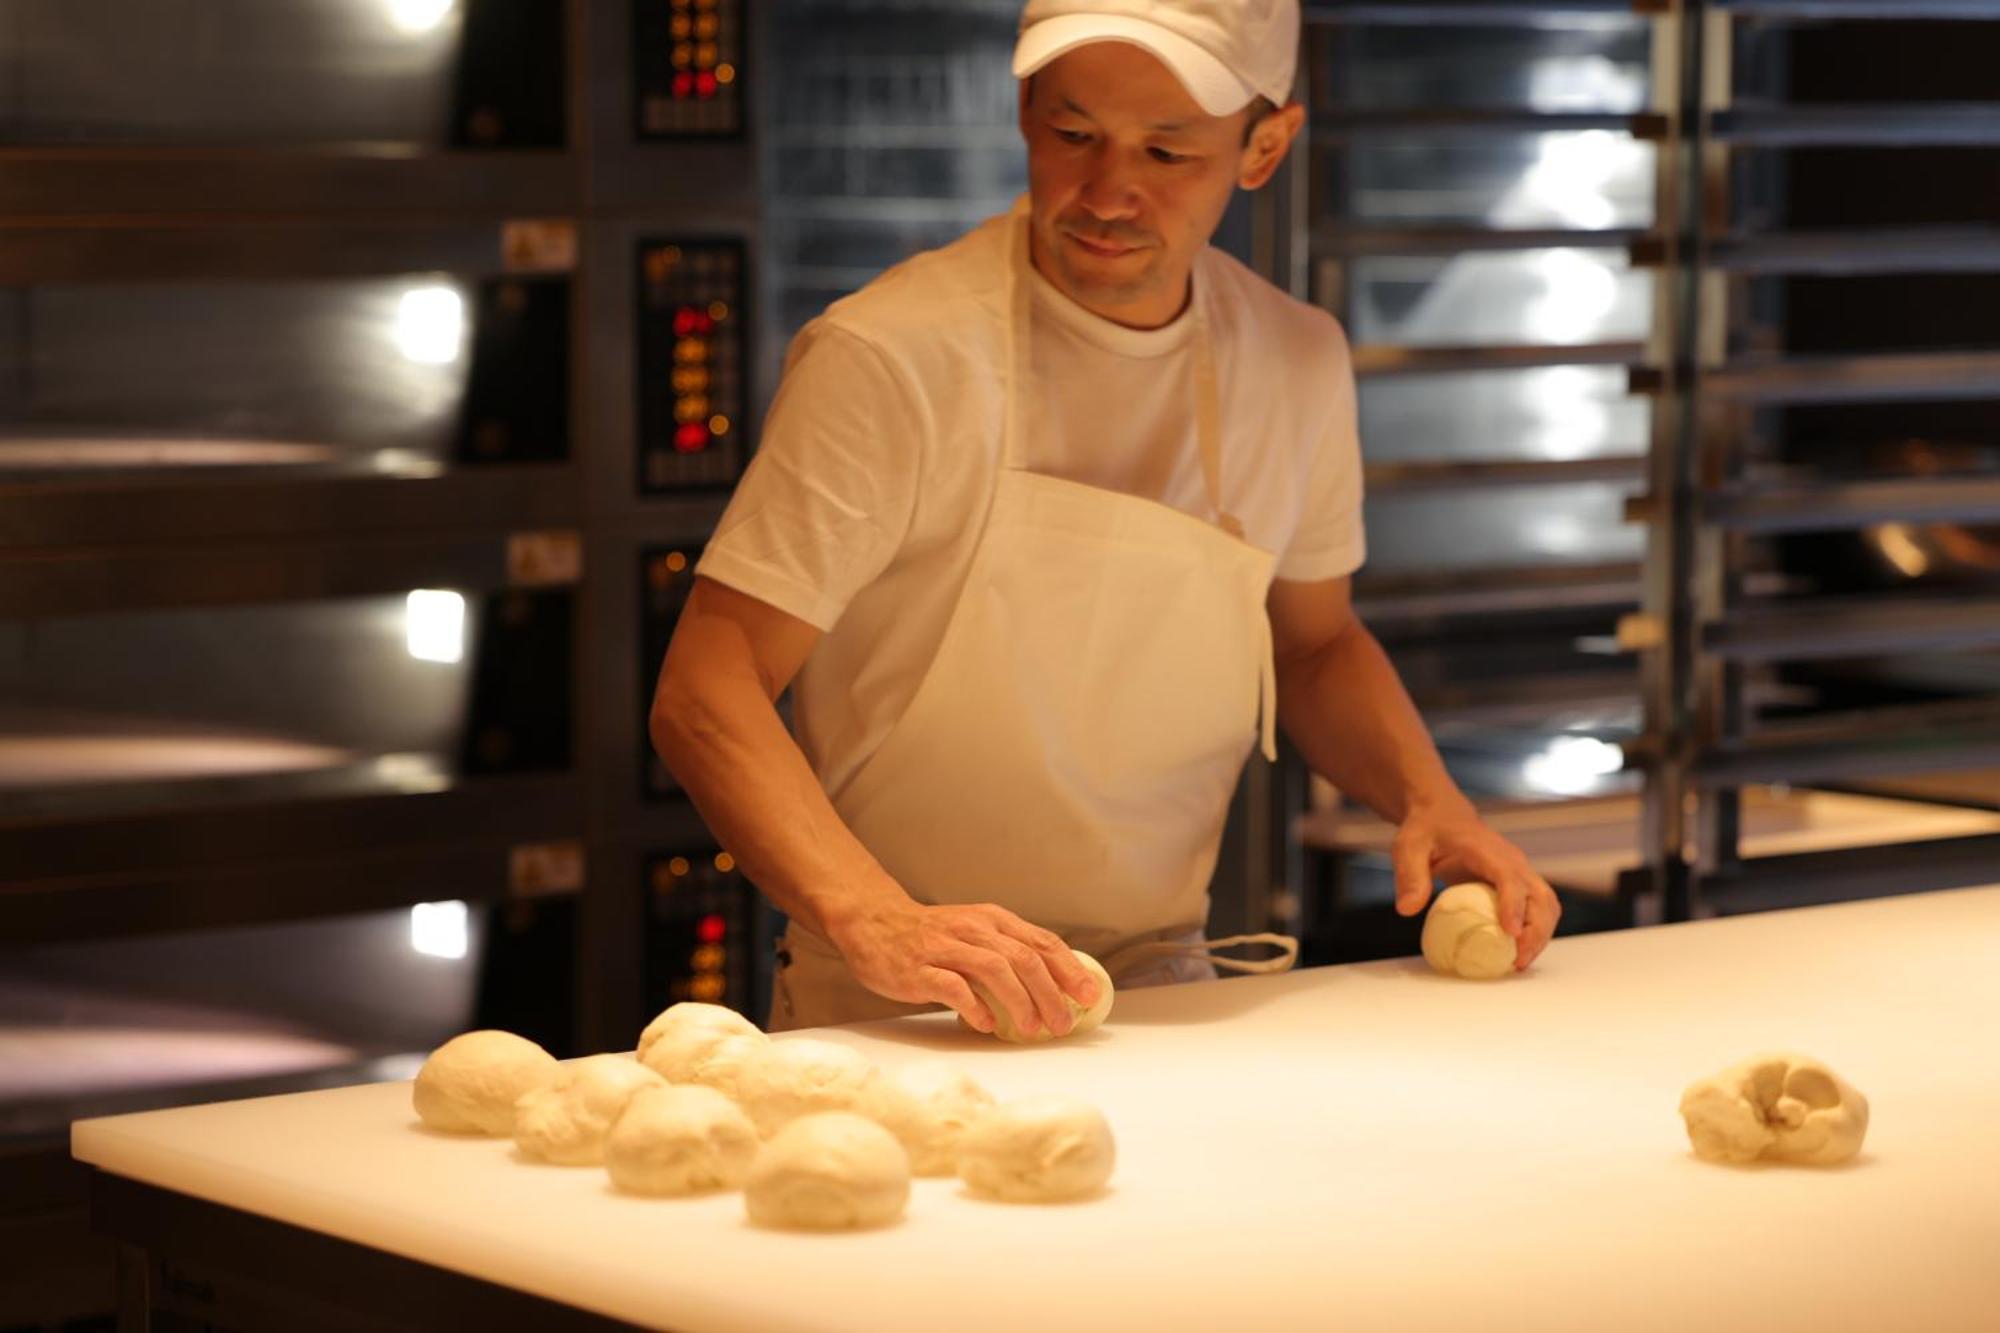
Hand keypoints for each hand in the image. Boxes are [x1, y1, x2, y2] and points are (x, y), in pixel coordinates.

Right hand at [824, 900, 1101, 1035]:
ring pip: (995, 970)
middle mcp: (974, 930)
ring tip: (1032, 1029)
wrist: (875, 923)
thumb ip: (1009, 952)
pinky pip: (954, 988)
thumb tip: (1053, 988)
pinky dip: (975, 1007)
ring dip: (1019, 1002)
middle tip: (1063, 1024)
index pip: (1042, 942)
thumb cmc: (932, 935)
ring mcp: (946, 948)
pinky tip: (986, 1024)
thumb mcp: (977, 932)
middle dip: (1050, 994)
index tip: (1089, 996)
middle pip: (1024, 959)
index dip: (1069, 970)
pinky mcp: (920, 969)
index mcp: (993, 920)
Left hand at [1391, 800, 1560, 971]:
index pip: (1510, 878)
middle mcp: (1512, 861)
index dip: (1514, 905)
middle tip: (1517, 962)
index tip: (1511, 933)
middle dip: (1536, 931)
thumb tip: (1407, 910)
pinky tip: (1516, 952)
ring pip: (1546, 905)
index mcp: (1488, 850)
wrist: (1442, 816)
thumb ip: (1409, 876)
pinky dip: (1535, 932)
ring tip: (1519, 963)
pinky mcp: (1519, 884)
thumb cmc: (1426, 830)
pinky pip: (1537, 909)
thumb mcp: (1408, 847)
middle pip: (1540, 896)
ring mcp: (1520, 872)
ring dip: (1540, 935)